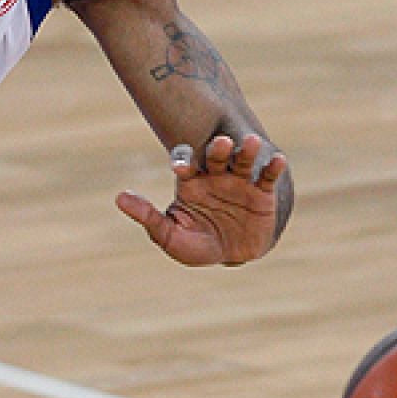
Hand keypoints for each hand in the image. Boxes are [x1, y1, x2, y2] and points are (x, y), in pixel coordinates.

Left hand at [116, 134, 286, 266]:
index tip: (180, 166)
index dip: (183, 161)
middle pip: (216, 157)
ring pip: (242, 161)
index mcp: (191, 182)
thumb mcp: (169, 235)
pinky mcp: (261, 193)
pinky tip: (277, 158)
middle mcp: (215, 176)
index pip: (185, 164)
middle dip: (218, 149)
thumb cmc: (195, 244)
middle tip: (221, 142)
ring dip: (245, 150)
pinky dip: (271, 166)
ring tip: (250, 141)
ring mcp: (239, 182)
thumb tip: (119, 197)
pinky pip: (266, 177)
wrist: (230, 256)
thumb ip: (147, 216)